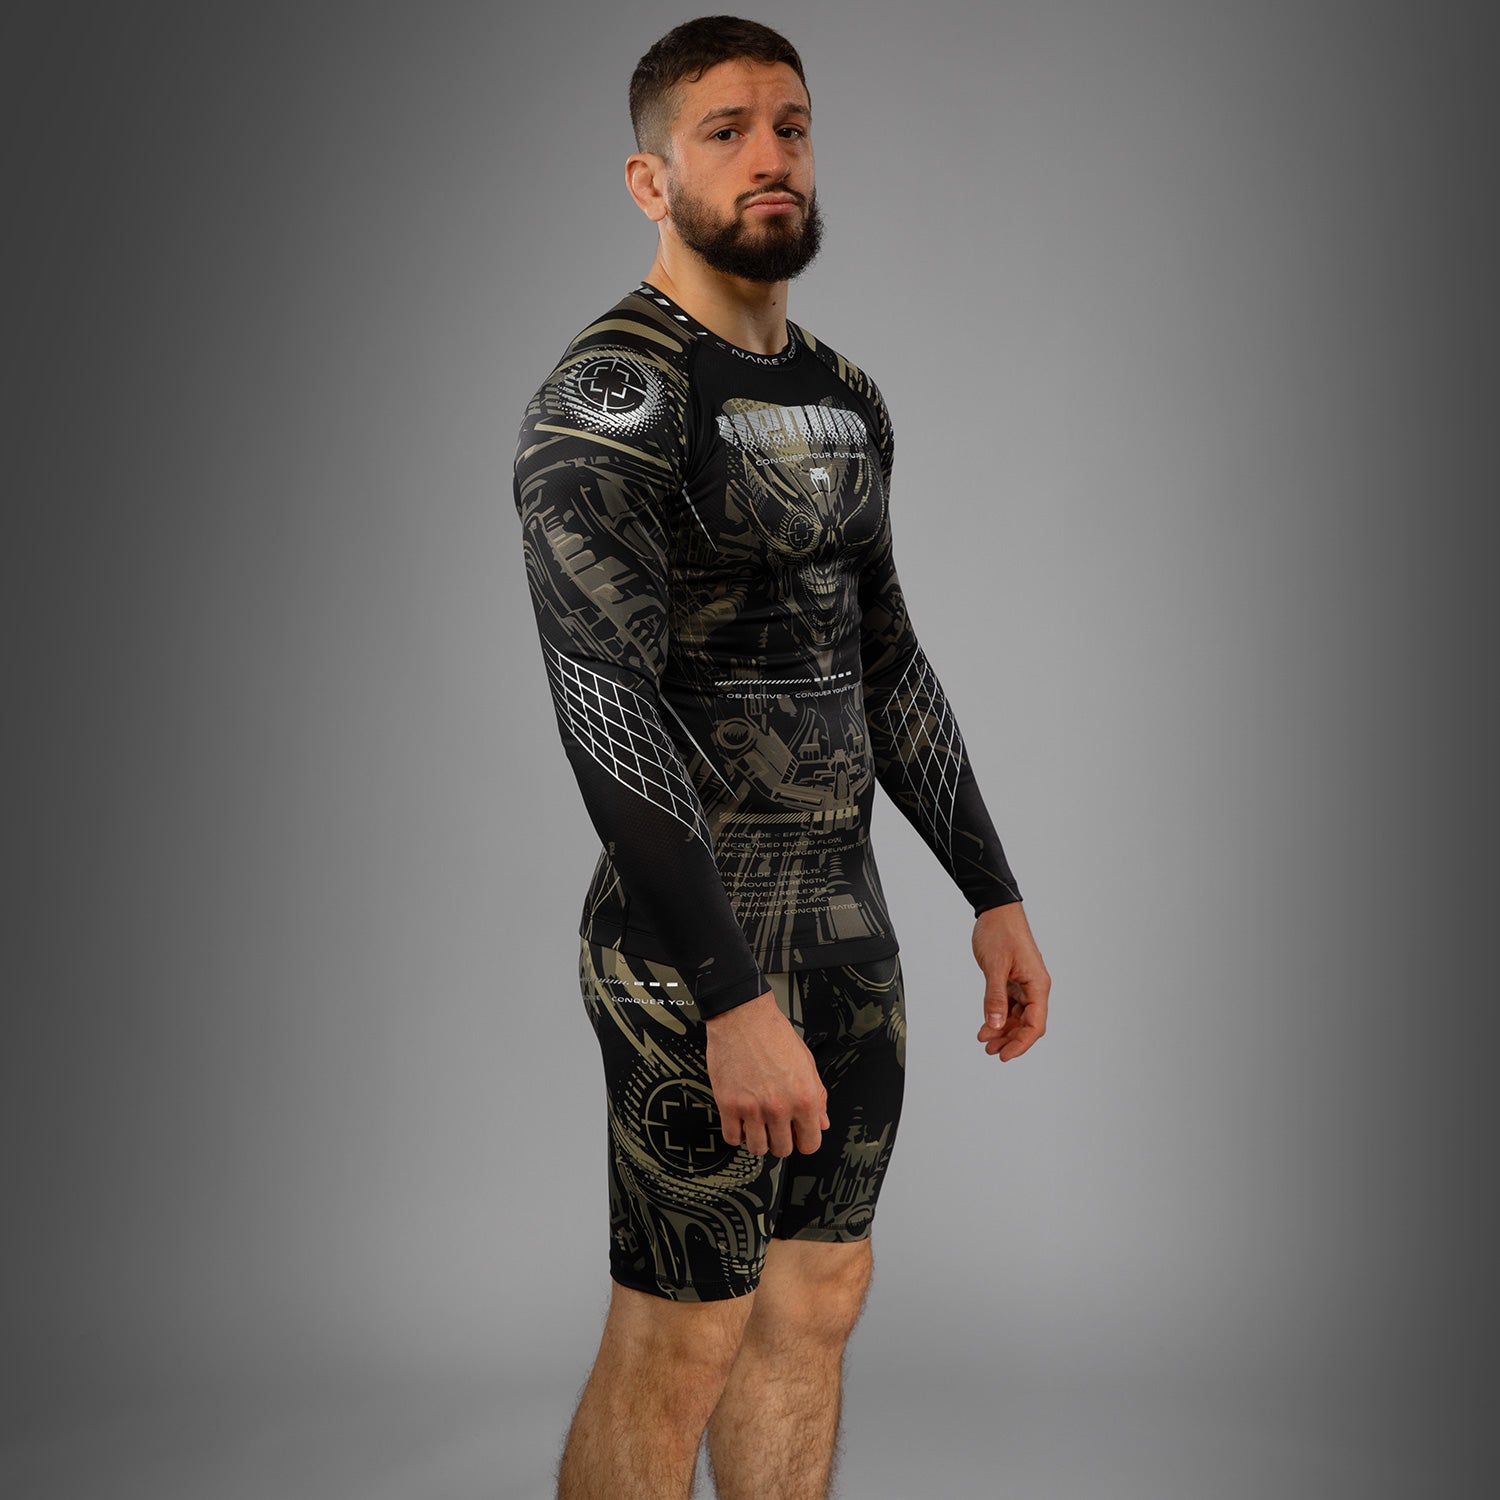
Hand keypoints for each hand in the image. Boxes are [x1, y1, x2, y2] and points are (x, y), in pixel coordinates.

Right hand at [705, 992, 829, 1156]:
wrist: (742, 1016)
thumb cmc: (773, 1033)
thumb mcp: (806, 1062)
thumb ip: (817, 1096)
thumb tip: (821, 1121)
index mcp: (804, 1097)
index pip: (810, 1143)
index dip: (805, 1140)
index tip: (799, 1135)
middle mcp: (779, 1106)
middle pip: (782, 1149)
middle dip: (781, 1140)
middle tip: (776, 1127)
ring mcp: (752, 1108)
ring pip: (757, 1148)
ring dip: (758, 1140)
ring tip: (758, 1124)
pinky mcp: (728, 1105)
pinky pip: (732, 1138)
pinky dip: (737, 1134)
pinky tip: (741, 1121)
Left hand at [973, 903, 1049, 1060]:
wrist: (996, 911)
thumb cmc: (1000, 932)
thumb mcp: (995, 967)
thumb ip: (994, 997)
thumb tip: (994, 1024)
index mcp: (1037, 985)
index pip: (1035, 1024)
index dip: (1021, 1043)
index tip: (1005, 1055)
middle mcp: (1034, 987)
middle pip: (1027, 1024)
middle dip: (1010, 1040)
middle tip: (990, 1051)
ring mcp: (1024, 984)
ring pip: (1017, 1017)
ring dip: (1002, 1030)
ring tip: (984, 1042)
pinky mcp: (1012, 980)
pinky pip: (1008, 1005)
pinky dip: (997, 1016)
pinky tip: (985, 1026)